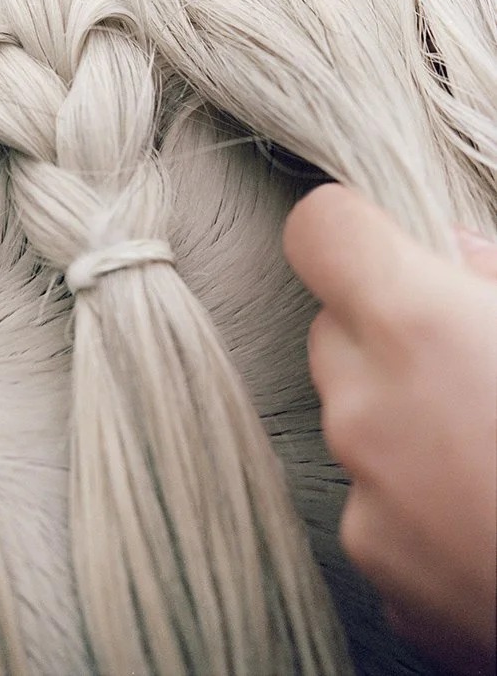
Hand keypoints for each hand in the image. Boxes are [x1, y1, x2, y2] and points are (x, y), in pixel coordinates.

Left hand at [284, 185, 496, 672]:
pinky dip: (416, 503)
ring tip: (490, 453)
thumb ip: (495, 276)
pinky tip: (484, 518)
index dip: (350, 230)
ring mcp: (366, 500)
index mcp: (417, 329)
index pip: (320, 232)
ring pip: (354, 422)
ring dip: (403, 422)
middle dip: (385, 337)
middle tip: (466, 364)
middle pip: (334, 335)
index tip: (382, 245)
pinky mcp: (379, 569)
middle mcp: (367, 411)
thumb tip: (454, 256)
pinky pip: (376, 504)